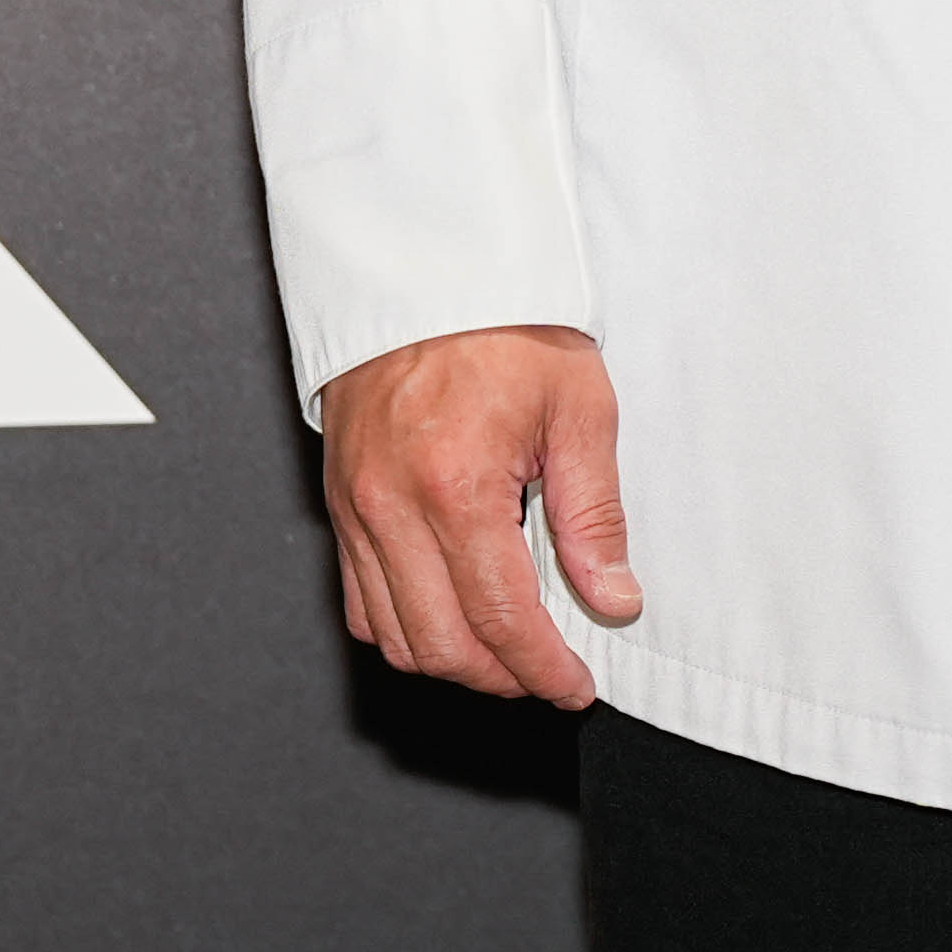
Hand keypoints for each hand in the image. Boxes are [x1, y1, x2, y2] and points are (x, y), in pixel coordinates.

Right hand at [314, 323, 642, 707]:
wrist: (429, 265)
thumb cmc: (507, 324)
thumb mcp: (578, 406)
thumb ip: (594, 515)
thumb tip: (613, 599)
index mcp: (455, 485)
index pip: (502, 620)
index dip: (544, 670)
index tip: (575, 687)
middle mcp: (391, 507)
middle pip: (441, 645)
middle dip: (502, 678)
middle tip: (548, 673)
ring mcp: (355, 507)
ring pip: (393, 636)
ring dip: (453, 660)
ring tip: (506, 651)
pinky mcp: (339, 501)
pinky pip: (360, 600)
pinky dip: (406, 627)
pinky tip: (452, 614)